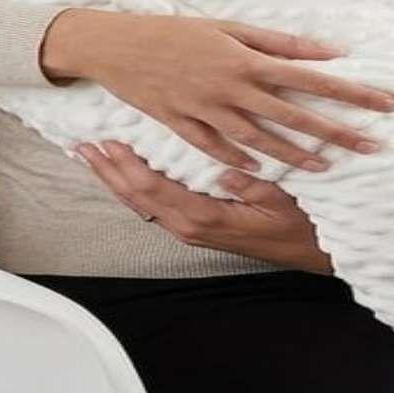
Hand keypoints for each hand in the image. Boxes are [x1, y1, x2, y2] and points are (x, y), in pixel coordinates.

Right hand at [39, 9, 393, 172]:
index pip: (311, 79)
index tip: (385, 103)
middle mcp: (231, 90)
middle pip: (295, 116)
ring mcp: (207, 112)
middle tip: (374, 145)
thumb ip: (279, 42)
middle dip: (337, 132)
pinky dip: (240, 162)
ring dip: (295, 155)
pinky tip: (263, 171)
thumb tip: (327, 49)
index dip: (350, 92)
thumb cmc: (177, 29)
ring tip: (327, 167)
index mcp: (245, 61)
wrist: (118, 44)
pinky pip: (217, 151)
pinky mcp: (184, 127)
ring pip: (259, 141)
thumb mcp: (229, 26)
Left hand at [77, 141, 332, 273]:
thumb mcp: (280, 199)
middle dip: (107, 172)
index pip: (152, 189)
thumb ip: (250, 185)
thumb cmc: (298, 222)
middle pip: (135, 197)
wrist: (311, 251)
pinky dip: (133, 188)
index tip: (105, 141)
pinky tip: (124, 174)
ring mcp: (190, 229)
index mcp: (203, 218)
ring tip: (93, 157)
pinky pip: (154, 206)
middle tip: (82, 145)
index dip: (125, 165)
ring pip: (140, 203)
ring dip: (115, 180)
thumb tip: (222, 168)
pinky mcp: (195, 226)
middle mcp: (188, 227)